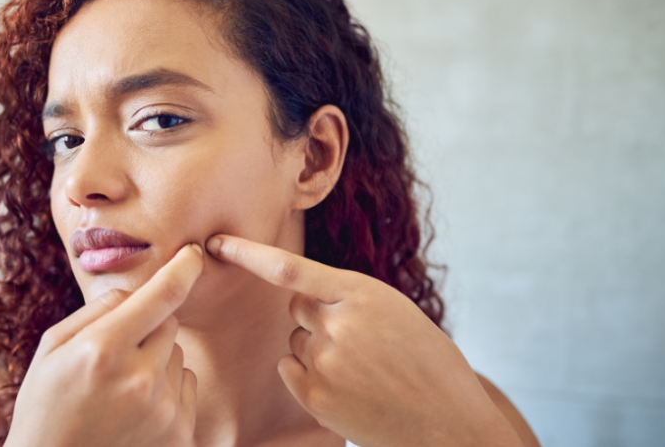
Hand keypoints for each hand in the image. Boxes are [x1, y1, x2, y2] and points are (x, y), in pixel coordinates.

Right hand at [4, 243, 203, 446]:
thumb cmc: (45, 407)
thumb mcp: (51, 349)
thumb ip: (95, 311)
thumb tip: (134, 291)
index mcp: (103, 349)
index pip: (161, 295)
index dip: (183, 268)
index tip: (194, 253)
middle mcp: (139, 378)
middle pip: (169, 324)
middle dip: (147, 328)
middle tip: (115, 356)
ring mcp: (163, 411)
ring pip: (177, 355)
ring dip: (156, 362)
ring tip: (120, 391)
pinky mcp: (180, 435)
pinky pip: (185, 386)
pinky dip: (167, 390)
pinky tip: (134, 411)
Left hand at [206, 234, 523, 446]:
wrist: (449, 423)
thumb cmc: (428, 362)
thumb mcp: (396, 311)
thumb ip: (348, 298)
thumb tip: (301, 300)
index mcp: (362, 294)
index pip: (290, 268)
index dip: (248, 254)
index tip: (216, 242)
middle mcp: (338, 325)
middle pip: (297, 307)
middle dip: (317, 316)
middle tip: (359, 340)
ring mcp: (325, 363)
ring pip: (296, 340)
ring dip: (317, 348)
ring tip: (363, 368)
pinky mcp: (315, 396)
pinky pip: (289, 369)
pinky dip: (308, 374)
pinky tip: (346, 386)